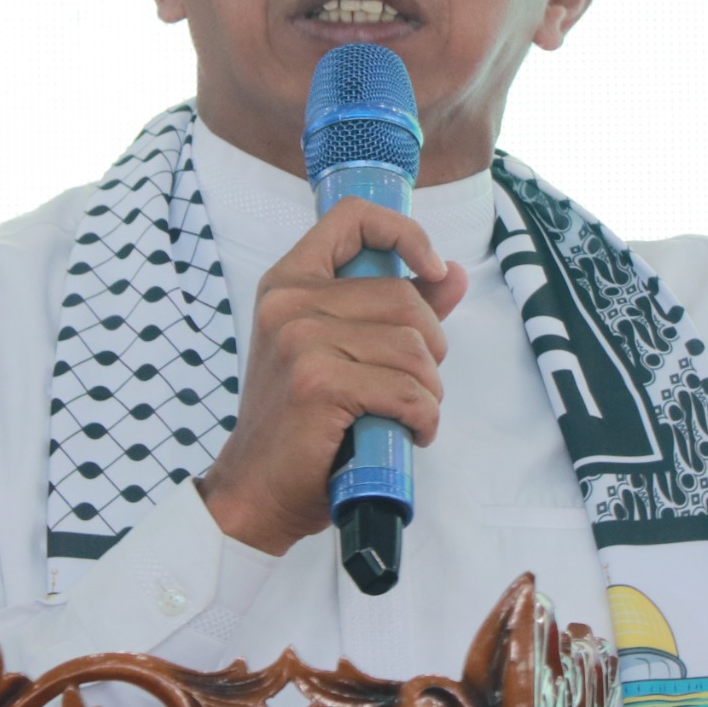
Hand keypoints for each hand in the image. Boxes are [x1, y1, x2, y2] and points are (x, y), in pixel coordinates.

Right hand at [196, 199, 468, 555]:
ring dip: (428, 391)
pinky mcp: (318, 383)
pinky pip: (408, 391)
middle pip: (405, 298)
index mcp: (289, 281)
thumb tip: (452, 273)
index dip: (404, 232)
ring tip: (406, 414)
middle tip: (413, 385)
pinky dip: (423, 418)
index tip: (432, 269)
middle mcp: (290, 301)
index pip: (352, 217)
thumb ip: (396, 309)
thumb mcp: (341, 351)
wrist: (255, 489)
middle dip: (430, 348)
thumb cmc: (302, 422)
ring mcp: (300, 340)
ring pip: (414, 348)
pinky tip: (409, 433)